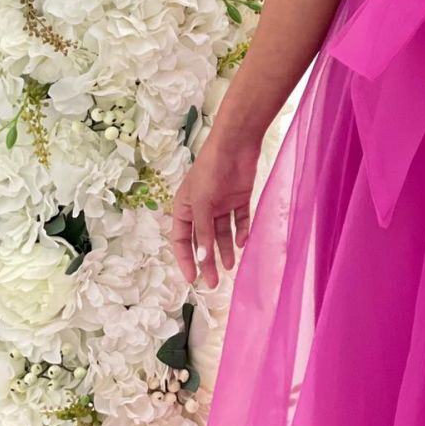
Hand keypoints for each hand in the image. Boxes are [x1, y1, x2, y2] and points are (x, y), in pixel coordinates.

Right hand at [169, 123, 262, 288]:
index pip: (181, 239)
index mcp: (185, 207)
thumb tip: (202, 260)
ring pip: (222, 231)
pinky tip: (243, 242)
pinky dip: (242, 230)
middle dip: (208, 260)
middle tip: (215, 282)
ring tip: (231, 265)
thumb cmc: (210, 171)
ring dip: (225, 248)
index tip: (192, 279)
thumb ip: (202, 233)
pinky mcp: (240, 197)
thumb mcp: (202, 204)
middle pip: (203, 239)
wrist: (235, 143)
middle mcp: (202, 207)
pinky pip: (240, 219)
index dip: (186, 259)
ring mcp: (221, 202)